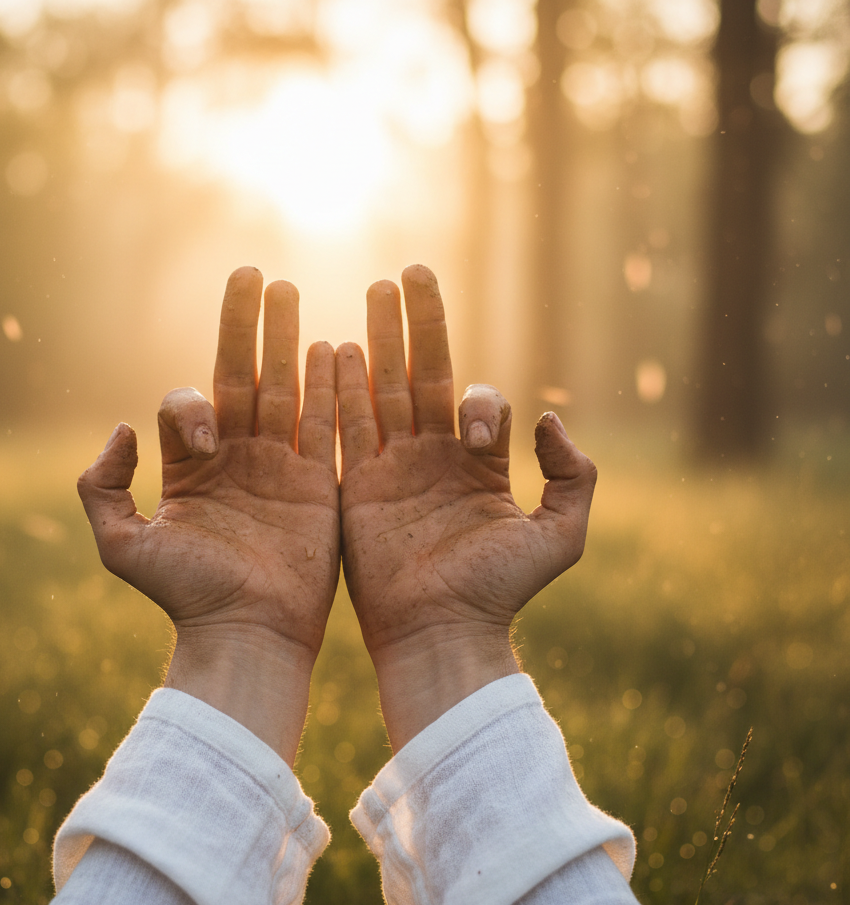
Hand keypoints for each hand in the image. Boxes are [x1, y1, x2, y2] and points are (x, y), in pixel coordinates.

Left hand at [77, 268, 339, 763]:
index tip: (209, 435)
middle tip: (255, 274)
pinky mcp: (319, 482)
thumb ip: (101, 489)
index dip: (193, 404)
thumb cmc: (186, 596)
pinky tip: (337, 346)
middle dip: (248, 325)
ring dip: (289, 339)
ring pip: (285, 387)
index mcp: (192, 467)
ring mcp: (281, 466)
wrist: (246, 633)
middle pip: (242, 375)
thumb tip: (122, 430)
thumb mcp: (122, 547)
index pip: (192, 403)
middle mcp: (236, 458)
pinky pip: (325, 423)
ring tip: (291, 291)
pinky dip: (331, 386)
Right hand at [336, 265, 596, 750]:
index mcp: (477, 465)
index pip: (474, 401)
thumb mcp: (560, 538)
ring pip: (383, 390)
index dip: (477, 399)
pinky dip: (339, 389)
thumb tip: (548, 418)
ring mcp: (391, 469)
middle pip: (422, 375)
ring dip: (377, 340)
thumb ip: (573, 477)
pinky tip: (331, 347)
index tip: (471, 435)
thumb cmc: (499, 593)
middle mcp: (432, 458)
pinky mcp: (355, 486)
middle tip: (409, 272)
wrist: (440, 632)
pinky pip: (345, 428)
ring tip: (372, 291)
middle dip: (416, 324)